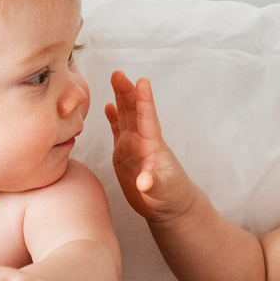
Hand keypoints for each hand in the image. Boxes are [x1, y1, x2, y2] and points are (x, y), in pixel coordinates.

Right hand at [104, 71, 196, 222]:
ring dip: (120, 98)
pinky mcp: (124, 154)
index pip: (148, 119)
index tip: (142, 81)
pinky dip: (113, 117)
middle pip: (134, 111)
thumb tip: (144, 182)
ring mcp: (133, 146)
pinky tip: (108, 106)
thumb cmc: (171, 198)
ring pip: (126, 116)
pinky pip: (117, 130)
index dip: (145, 100)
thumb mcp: (163, 193)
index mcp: (152, 146)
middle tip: (118, 73)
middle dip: (127, 92)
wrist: (170, 207)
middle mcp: (142, 142)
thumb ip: (154, 185)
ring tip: (116, 78)